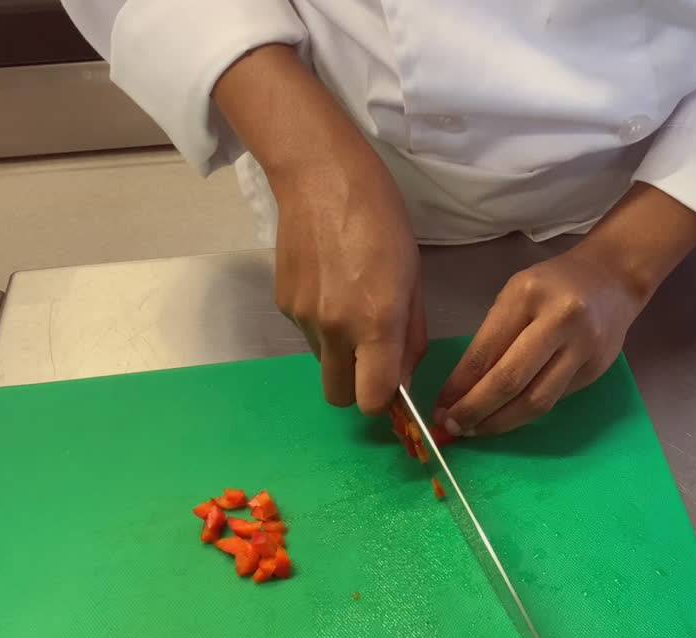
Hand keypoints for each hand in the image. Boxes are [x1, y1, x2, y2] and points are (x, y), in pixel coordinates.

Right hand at [271, 163, 425, 414]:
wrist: (320, 177)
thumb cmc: (381, 219)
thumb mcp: (413, 278)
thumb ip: (410, 336)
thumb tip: (404, 378)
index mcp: (377, 322)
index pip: (374, 400)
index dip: (387, 402)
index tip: (395, 384)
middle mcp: (336, 328)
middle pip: (340, 397)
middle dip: (358, 388)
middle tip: (373, 358)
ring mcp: (303, 318)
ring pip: (324, 365)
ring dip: (341, 355)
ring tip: (352, 307)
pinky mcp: (282, 305)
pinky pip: (308, 336)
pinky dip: (323, 327)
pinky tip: (331, 287)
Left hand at [434, 183, 695, 435]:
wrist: (613, 278)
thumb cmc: (553, 284)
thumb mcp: (516, 296)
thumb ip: (492, 338)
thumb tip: (461, 390)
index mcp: (528, 294)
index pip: (486, 351)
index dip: (459, 387)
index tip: (440, 408)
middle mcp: (559, 320)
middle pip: (510, 381)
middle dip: (475, 410)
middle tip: (453, 427)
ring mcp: (583, 347)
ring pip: (536, 401)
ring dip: (501, 422)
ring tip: (476, 430)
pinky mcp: (596, 369)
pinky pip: (554, 399)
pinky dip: (525, 414)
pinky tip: (506, 417)